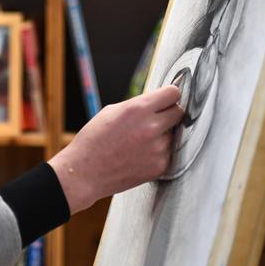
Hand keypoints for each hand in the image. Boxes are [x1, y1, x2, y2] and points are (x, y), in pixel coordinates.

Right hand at [47, 85, 184, 214]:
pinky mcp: (160, 166)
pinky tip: (140, 154)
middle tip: (156, 118)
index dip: (169, 95)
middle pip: (179, 112)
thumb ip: (138, 105)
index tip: (167, 98)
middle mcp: (151, 128)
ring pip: (174, 134)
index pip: (173, 93)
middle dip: (169, 113)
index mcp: (138, 109)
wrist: (85, 172)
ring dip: (163, 134)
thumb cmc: (94, 139)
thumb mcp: (112, 111)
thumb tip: (158, 102)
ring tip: (140, 141)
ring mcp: (158, 149)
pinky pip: (169, 152)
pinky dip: (159, 151)